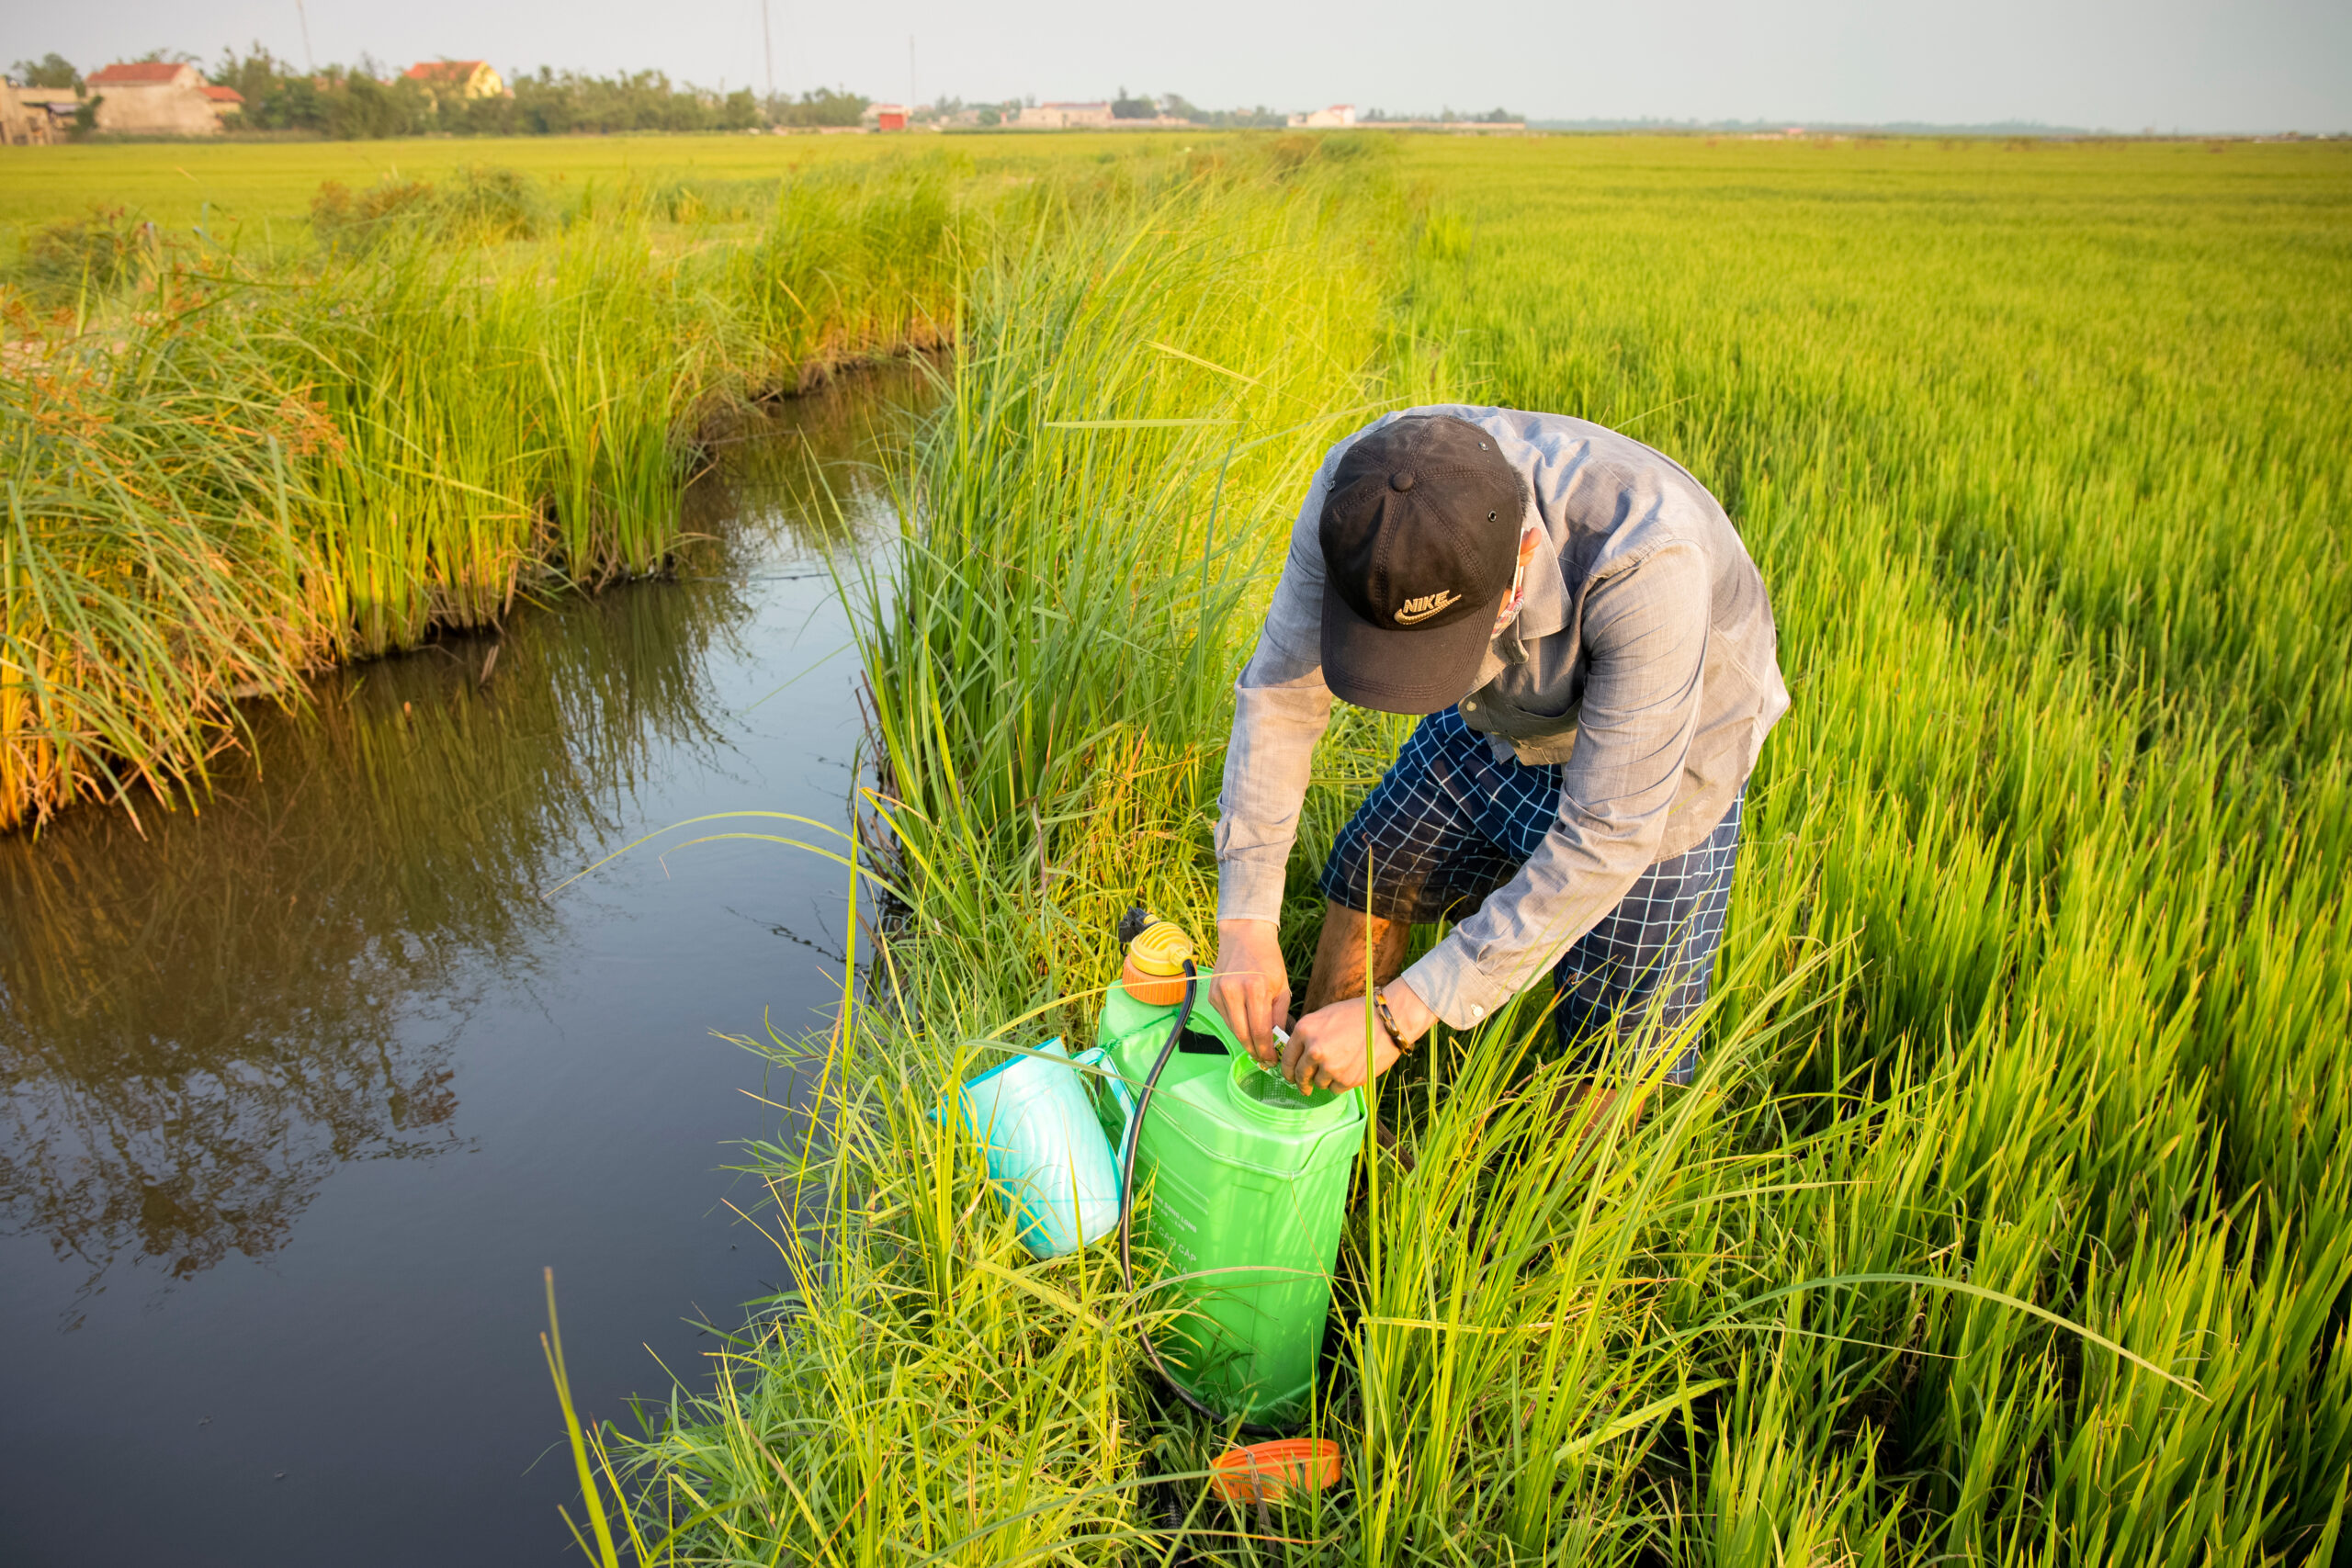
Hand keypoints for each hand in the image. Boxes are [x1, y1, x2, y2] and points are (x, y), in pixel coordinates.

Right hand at [1209, 920, 1290, 1065]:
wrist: (1244, 936)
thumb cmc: (1267, 960)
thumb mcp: (1282, 987)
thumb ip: (1279, 1016)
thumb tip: (1277, 1042)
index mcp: (1255, 988)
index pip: (1259, 1031)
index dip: (1266, 1050)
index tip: (1273, 1060)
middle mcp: (1233, 991)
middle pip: (1243, 1035)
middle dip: (1255, 1051)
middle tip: (1265, 1059)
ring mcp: (1219, 993)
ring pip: (1233, 1029)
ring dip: (1246, 1040)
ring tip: (1258, 1044)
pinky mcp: (1212, 995)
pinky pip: (1226, 1018)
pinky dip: (1237, 1025)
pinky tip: (1246, 1022)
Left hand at [1282, 979, 1433, 1093]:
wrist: (1387, 1021)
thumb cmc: (1357, 1015)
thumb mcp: (1324, 1017)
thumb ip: (1308, 1036)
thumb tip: (1298, 1056)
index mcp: (1305, 1030)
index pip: (1288, 1058)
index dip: (1288, 1071)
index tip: (1290, 1077)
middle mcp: (1314, 1050)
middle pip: (1301, 1075)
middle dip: (1302, 1083)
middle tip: (1305, 1087)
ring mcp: (1330, 1066)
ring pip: (1319, 1083)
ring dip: (1326, 1079)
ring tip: (1341, 1065)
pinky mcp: (1347, 1079)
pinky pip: (1336, 1089)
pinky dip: (1341, 1083)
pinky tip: (1351, 1069)